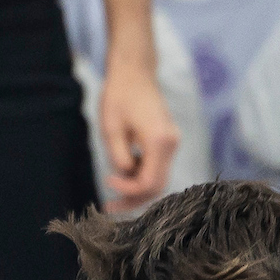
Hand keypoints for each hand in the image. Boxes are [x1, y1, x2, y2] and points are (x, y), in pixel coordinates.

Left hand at [97, 60, 179, 210]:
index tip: (107, 181)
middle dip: (134, 198)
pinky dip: (142, 175)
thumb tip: (124, 175)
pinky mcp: (168, 141)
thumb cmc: (120, 95)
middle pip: (158, 186)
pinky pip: (158, 167)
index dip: (127, 189)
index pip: (148, 182)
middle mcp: (171, 145)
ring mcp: (172, 143)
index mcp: (159, 142)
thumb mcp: (111, 128)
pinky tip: (124, 175)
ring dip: (138, 189)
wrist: (135, 72)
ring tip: (115, 196)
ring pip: (159, 178)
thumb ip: (119, 157)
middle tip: (110, 207)